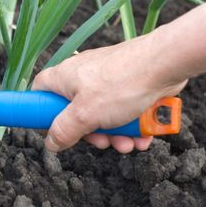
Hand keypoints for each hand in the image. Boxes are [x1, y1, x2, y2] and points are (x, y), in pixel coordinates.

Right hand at [32, 33, 186, 152]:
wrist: (166, 63)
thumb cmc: (122, 83)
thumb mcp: (86, 115)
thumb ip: (64, 131)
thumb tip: (50, 143)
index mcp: (64, 78)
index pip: (40, 92)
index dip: (41, 112)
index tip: (53, 130)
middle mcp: (82, 76)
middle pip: (74, 111)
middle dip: (90, 133)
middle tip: (102, 142)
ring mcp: (105, 79)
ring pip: (102, 114)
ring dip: (115, 134)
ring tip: (128, 143)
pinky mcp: (126, 83)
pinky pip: (122, 109)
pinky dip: (130, 124)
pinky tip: (141, 135)